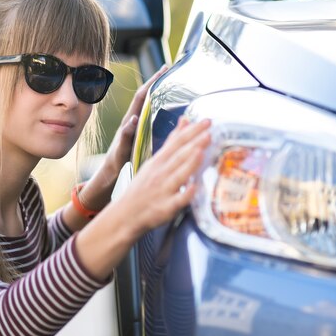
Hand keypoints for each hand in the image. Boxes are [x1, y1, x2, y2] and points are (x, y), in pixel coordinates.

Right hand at [77, 65, 168, 211]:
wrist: (110, 170)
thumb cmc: (128, 153)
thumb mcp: (142, 137)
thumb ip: (149, 125)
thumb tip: (166, 118)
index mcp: (136, 119)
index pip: (146, 96)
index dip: (155, 81)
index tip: (166, 66)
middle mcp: (129, 121)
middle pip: (140, 98)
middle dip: (151, 82)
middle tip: (162, 68)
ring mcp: (124, 132)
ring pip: (132, 112)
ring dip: (141, 100)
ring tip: (150, 87)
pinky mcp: (120, 145)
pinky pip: (124, 134)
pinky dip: (128, 127)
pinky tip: (133, 120)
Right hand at [120, 116, 211, 234]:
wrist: (125, 214)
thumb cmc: (143, 187)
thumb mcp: (154, 161)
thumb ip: (171, 142)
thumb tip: (185, 120)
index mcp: (159, 161)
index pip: (177, 142)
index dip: (192, 131)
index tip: (207, 121)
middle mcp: (161, 173)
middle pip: (179, 156)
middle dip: (194, 143)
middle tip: (209, 130)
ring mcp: (163, 190)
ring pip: (179, 175)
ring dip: (190, 163)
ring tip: (201, 151)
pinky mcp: (165, 208)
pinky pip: (177, 200)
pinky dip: (185, 194)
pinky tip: (194, 187)